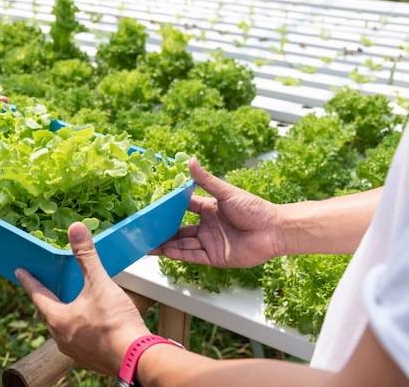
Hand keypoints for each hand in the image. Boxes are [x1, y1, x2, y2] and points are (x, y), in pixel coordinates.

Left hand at [15, 222, 150, 376]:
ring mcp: (75, 351)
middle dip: (50, 298)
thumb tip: (76, 230)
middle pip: (50, 313)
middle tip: (49, 286)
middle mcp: (61, 338)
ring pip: (65, 328)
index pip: (37, 295)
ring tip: (73, 303)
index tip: (20, 272)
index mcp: (58, 319)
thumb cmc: (115, 322)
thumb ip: (86, 256)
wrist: (136, 357)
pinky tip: (93, 322)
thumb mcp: (99, 283)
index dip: (29, 281)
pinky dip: (82, 328)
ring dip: (67, 315)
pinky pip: (80, 340)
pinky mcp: (91, 359)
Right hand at [152, 157, 280, 267]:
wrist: (274, 230)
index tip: (153, 207)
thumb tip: (190, 160)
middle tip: (144, 230)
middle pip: (179, 230)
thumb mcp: (226, 192)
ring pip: (183, 244)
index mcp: (209, 209)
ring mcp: (210, 242)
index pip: (184, 208)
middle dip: (163, 231)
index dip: (169, 209)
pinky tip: (165, 251)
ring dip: (166, 245)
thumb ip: (206, 180)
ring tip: (148, 244)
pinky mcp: (215, 257)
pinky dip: (179, 254)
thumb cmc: (254, 208)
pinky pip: (193, 256)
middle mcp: (207, 226)